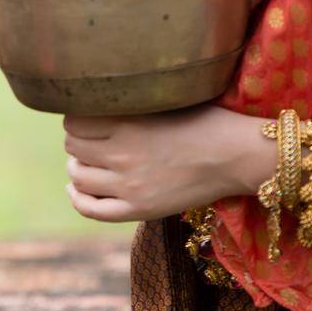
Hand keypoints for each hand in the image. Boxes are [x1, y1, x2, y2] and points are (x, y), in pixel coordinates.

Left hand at [62, 105, 266, 222]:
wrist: (238, 155)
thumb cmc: (205, 121)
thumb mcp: (162, 101)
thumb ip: (128, 106)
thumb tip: (93, 101)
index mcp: (127, 124)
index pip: (73, 122)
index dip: (78, 120)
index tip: (89, 121)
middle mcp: (123, 155)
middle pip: (73, 148)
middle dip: (79, 143)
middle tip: (93, 142)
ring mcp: (129, 185)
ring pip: (77, 177)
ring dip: (78, 168)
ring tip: (88, 163)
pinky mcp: (139, 209)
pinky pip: (91, 209)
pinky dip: (77, 198)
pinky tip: (76, 188)